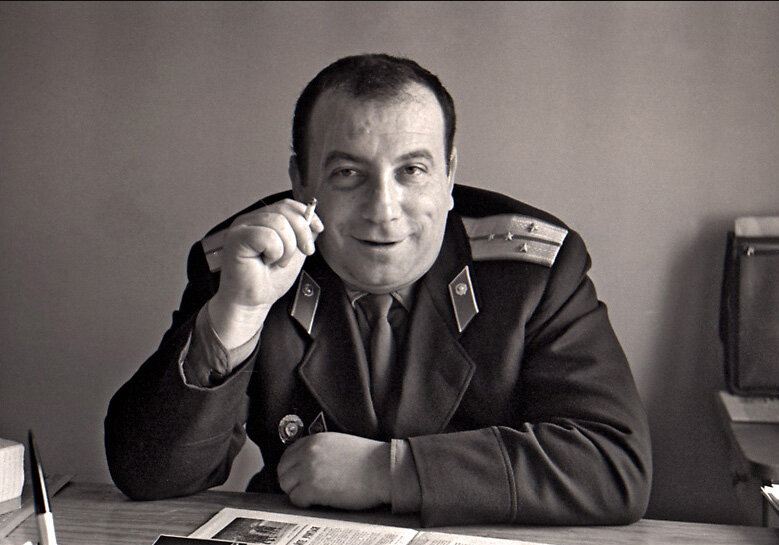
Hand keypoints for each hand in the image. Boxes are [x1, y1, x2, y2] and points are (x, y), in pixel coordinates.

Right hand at [208, 199, 323, 348]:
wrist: (253, 302)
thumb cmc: (268, 280)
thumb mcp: (294, 253)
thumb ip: (302, 235)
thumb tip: (313, 220)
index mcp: (262, 220)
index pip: (287, 205)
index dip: (306, 215)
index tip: (318, 229)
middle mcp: (250, 220)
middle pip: (286, 212)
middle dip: (301, 234)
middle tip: (300, 254)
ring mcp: (241, 227)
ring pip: (279, 224)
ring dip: (287, 249)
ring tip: (277, 262)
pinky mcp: (236, 238)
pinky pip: (268, 236)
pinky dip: (275, 252)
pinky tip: (266, 262)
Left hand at [277, 432, 390, 509]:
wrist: (382, 469)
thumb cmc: (369, 459)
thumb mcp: (339, 443)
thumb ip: (320, 449)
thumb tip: (308, 462)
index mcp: (315, 440)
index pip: (288, 453)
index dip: (291, 467)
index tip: (296, 474)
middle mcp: (309, 453)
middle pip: (283, 470)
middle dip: (291, 480)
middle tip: (302, 487)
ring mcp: (309, 470)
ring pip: (286, 485)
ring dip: (296, 491)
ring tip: (311, 495)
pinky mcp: (313, 488)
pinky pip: (296, 499)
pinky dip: (304, 503)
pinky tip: (316, 500)